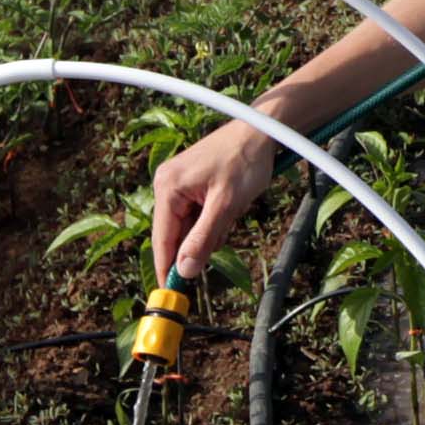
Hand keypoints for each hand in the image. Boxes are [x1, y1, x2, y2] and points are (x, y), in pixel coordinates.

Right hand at [149, 119, 280, 283]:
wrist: (261, 130)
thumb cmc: (244, 160)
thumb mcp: (226, 204)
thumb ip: (203, 238)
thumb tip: (185, 270)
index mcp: (168, 187)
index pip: (162, 239)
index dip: (167, 268)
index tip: (171, 294)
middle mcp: (166, 184)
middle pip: (177, 234)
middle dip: (203, 238)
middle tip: (226, 223)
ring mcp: (178, 184)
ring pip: (191, 226)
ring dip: (214, 226)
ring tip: (233, 204)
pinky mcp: (191, 184)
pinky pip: (199, 214)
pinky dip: (216, 217)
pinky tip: (231, 202)